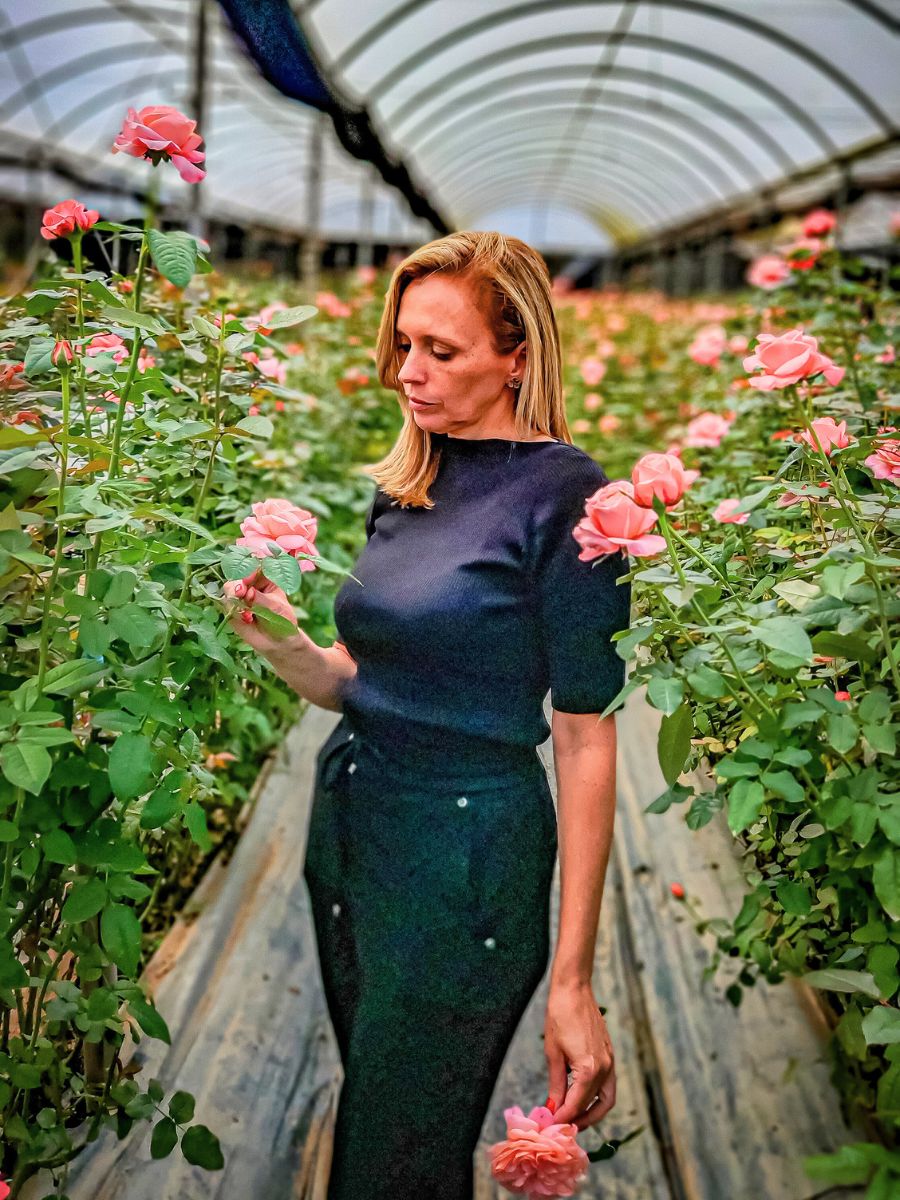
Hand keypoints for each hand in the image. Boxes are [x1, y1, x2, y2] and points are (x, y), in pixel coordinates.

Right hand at [222, 570, 299, 654]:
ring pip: (229, 588)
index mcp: (266, 576)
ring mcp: (240, 594)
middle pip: (238, 574)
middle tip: (240, 592)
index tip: (248, 578)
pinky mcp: (232, 608)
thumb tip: (248, 592)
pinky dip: (233, 610)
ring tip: (246, 611)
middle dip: (237, 583)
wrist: (277, 642)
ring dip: (234, 596)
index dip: (249, 569)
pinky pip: (226, 604)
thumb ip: (260, 599)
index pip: (256, 564)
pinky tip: (246, 619)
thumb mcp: (275, 607)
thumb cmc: (282, 620)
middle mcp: (251, 582)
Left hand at [544, 981, 615, 1131]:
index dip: (562, 1118)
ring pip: (607, 1098)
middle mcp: (605, 1068)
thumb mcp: (553, 1053)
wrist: (574, 989)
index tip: (550, 1124)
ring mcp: (610, 1061)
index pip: (576, 1105)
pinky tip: (581, 1096)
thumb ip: (556, 1084)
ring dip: (592, 1111)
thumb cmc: (560, 1015)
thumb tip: (553, 1107)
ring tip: (573, 1117)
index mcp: (589, 1069)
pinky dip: (597, 1096)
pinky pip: (608, 1084)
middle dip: (580, 1120)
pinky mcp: (610, 1054)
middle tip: (563, 1127)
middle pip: (595, 1105)